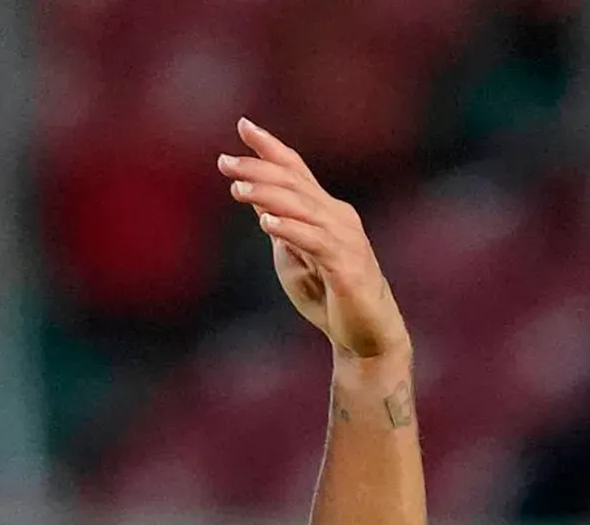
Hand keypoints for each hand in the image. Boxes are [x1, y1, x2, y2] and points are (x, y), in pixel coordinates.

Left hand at [218, 118, 407, 360]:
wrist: (365, 335)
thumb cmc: (329, 294)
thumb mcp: (294, 257)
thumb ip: (282, 229)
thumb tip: (260, 203)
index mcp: (325, 211)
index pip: (296, 170)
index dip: (270, 147)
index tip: (243, 125)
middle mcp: (337, 217)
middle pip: (295, 183)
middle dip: (258, 169)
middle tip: (225, 161)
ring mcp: (344, 240)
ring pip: (303, 208)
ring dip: (268, 196)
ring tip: (237, 188)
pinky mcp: (346, 267)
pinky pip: (316, 243)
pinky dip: (291, 230)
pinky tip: (268, 223)